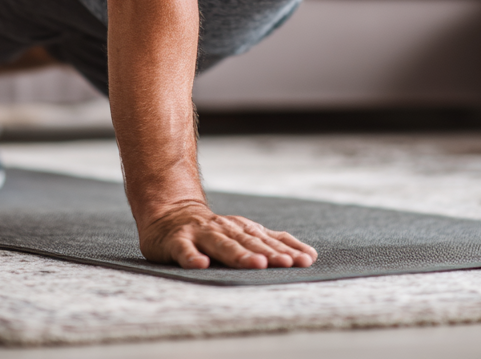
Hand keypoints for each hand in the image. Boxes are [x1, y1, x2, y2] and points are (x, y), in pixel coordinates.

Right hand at [138, 199, 318, 269]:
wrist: (171, 215)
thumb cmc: (213, 231)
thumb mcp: (243, 234)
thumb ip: (272, 243)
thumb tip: (309, 255)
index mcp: (242, 229)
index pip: (267, 240)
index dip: (286, 249)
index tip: (305, 261)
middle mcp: (225, 228)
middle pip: (248, 242)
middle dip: (268, 253)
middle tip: (286, 264)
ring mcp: (201, 234)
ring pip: (221, 244)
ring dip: (238, 254)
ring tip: (255, 264)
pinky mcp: (177, 241)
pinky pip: (184, 250)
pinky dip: (192, 257)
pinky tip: (201, 265)